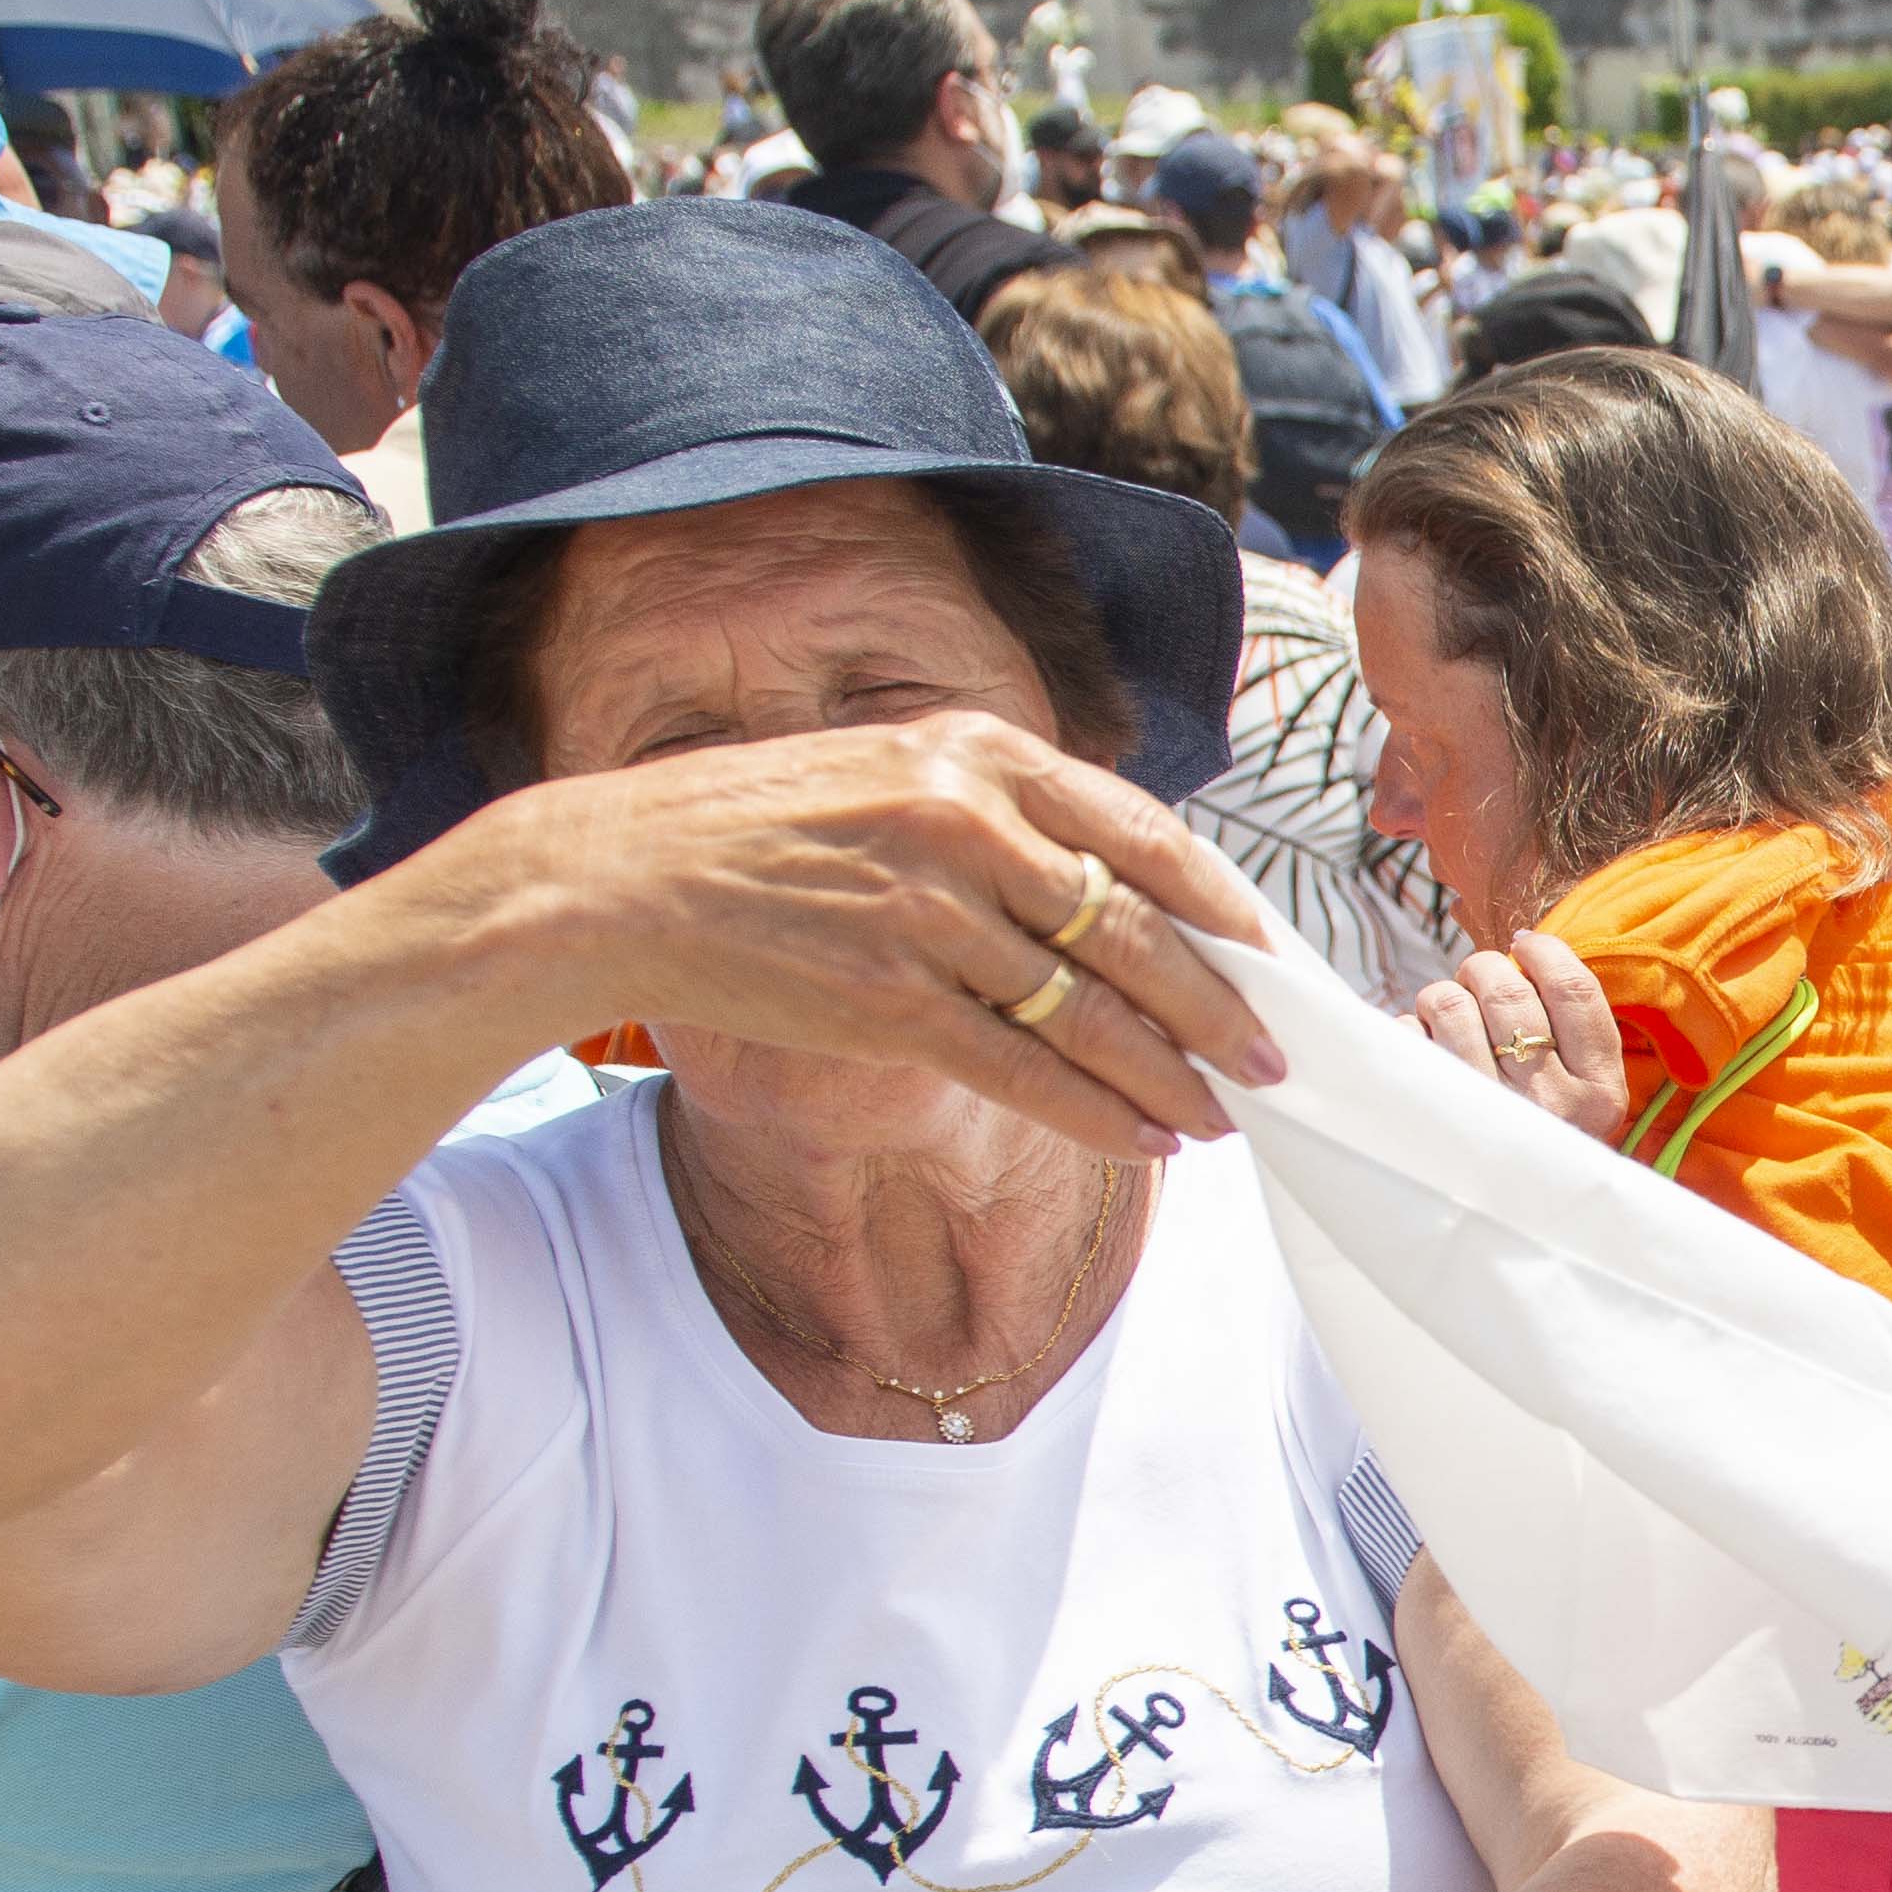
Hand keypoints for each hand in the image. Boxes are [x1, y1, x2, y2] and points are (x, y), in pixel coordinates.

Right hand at [416, 711, 1283, 1162]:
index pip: (1142, 833)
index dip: (1223, 908)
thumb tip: (1121, 891)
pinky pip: (1022, 1069)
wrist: (614, 880)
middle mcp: (964, 821)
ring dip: (1168, 1076)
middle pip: (1135, 930)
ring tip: (1219, 1114)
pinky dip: (1095, 1112)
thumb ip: (1002, 814)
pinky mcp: (885, 997)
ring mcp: (926, 911)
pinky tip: (1143, 1139)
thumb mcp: (891, 774)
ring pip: (1089, 1012)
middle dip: (1220, 1007)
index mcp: (976, 751)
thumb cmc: (758, 831)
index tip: (1275, 959)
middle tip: (1277, 1059)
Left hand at [1404, 928, 1625, 1141]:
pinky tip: (1426, 1059)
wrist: (1500, 1226)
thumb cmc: (1541, 1142)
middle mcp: (1547, 1105)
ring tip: (1449, 1023)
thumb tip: (1525, 946)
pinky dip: (1407, 1034)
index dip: (1546, 952)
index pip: (1575, 992)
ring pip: (1447, 1002)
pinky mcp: (1427, 1117)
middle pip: (1505, 986)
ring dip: (1441, 999)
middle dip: (1483, 972)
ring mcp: (1484, 1112)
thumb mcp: (1585, 1101)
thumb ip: (1574, 1033)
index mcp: (1599, 1096)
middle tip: (1479, 987)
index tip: (1526, 945)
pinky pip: (1404, 1036)